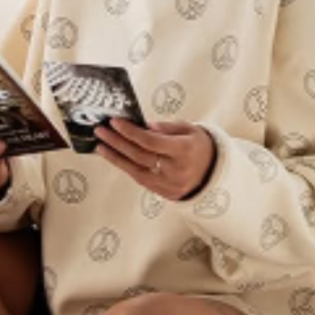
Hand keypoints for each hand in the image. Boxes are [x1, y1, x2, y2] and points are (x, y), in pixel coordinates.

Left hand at [94, 119, 215, 200]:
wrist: (213, 172)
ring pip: (136, 170)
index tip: (115, 122)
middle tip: (101, 131)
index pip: (151, 141)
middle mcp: (176, 170)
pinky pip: (140, 179)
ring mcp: (169, 184)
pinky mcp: (163, 193)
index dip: (130, 132)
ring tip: (101, 145)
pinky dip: (126, 167)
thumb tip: (142, 125)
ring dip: (115, 157)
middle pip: (140, 156)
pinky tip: (114, 158)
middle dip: (117, 142)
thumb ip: (165, 128)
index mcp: (184, 151)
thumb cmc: (198, 146)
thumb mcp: (188, 129)